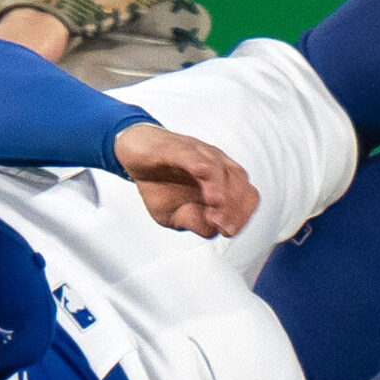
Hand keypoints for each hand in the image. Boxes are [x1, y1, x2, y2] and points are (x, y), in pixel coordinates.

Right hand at [112, 123, 257, 237]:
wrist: (133, 155)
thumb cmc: (159, 184)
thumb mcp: (175, 216)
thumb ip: (196, 223)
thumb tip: (215, 230)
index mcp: (222, 180)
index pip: (247, 196)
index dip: (242, 215)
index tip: (227, 231)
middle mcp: (216, 163)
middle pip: (240, 183)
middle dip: (234, 208)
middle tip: (219, 224)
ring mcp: (196, 153)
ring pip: (221, 170)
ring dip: (222, 192)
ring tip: (215, 209)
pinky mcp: (174, 148)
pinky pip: (193, 156)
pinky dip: (202, 168)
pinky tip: (203, 182)